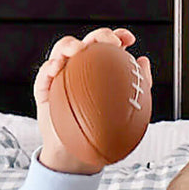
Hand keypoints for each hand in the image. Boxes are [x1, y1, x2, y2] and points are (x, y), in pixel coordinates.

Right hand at [34, 27, 152, 173]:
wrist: (76, 153)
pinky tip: (57, 69)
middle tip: (110, 44)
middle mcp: (81, 67)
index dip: (118, 36)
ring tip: (79, 50)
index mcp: (99, 69)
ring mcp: (62, 74)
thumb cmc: (98, 131)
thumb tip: (143, 62)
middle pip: (89, 42)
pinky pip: (44, 72)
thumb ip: (138, 85)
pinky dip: (50, 66)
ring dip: (70, 45)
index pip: (108, 46)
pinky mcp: (45, 86)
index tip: (129, 39)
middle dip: (100, 36)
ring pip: (63, 49)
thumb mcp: (124, 110)